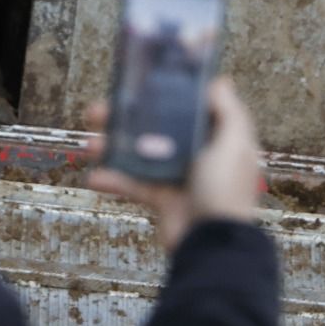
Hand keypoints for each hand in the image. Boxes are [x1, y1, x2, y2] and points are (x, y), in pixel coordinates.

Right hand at [85, 77, 263, 253]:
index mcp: (216, 137)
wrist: (211, 246)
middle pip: (156, 126)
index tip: (141, 79)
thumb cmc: (226, 193)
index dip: (167, 92)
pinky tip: (94, 177)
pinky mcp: (161, 197)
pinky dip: (113, 180)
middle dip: (126, 117)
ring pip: (139, 152)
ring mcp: (176, 175)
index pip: (190, 106)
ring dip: (112, 146)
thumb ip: (228, 112)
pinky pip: (132, 184)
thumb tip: (220, 81)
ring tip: (90, 143)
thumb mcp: (234, 146)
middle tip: (99, 110)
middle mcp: (196, 153)